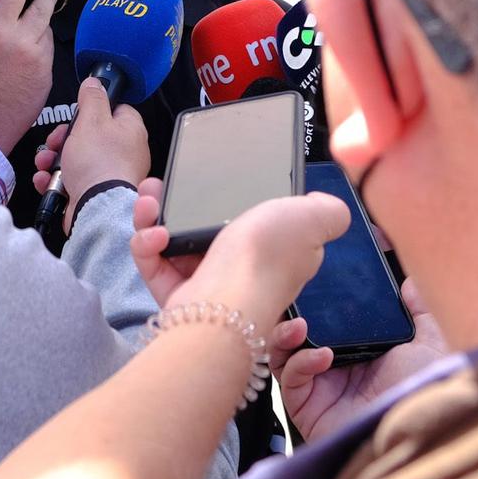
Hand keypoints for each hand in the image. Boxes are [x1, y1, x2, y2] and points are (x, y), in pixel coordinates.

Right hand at [41, 78, 147, 229]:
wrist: (97, 207)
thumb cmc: (99, 163)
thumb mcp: (91, 120)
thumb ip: (92, 97)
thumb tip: (94, 83)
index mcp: (130, 130)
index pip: (113, 109)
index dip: (90, 110)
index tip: (76, 114)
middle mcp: (124, 153)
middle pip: (89, 135)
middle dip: (64, 138)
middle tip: (56, 141)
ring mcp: (109, 174)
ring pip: (76, 158)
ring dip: (55, 159)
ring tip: (46, 163)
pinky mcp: (95, 192)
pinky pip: (72, 179)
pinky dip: (56, 179)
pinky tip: (47, 179)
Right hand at [128, 177, 348, 326]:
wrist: (224, 304)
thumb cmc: (266, 257)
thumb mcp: (311, 219)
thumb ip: (326, 210)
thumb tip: (329, 206)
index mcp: (274, 249)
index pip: (252, 218)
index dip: (230, 194)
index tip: (210, 174)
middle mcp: (240, 266)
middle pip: (204, 225)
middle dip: (180, 200)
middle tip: (162, 185)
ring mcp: (205, 280)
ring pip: (173, 239)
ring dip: (156, 216)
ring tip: (150, 202)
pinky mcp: (176, 294)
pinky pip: (154, 262)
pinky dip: (148, 244)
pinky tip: (153, 234)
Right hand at [267, 280, 449, 445]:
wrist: (414, 430)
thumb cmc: (423, 390)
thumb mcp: (428, 344)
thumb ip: (419, 311)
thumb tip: (410, 281)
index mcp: (358, 350)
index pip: (324, 320)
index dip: (313, 301)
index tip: (310, 280)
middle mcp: (334, 367)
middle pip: (296, 334)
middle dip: (289, 314)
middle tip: (294, 299)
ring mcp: (318, 387)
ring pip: (283, 355)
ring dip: (284, 335)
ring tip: (299, 324)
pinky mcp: (306, 407)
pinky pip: (289, 379)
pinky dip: (299, 362)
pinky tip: (321, 356)